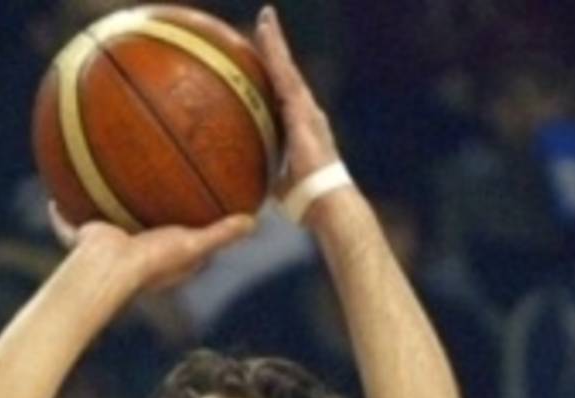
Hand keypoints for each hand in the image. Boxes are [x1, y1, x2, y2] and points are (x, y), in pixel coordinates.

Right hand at [48, 202, 255, 291]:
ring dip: (103, 203)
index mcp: (160, 255)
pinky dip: (62, 210)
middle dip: (144, 207)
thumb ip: (221, 235)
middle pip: (141, 224)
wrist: (108, 270)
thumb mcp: (192, 246)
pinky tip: (59, 185)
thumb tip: (254, 222)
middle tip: (152, 182)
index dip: (187, 223)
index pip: (179, 239)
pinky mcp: (84, 236)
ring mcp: (106, 243)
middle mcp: (133, 250)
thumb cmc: (151, 263)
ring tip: (103, 173)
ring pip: (106, 218)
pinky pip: (71, 218)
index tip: (196, 202)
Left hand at [254, 6, 340, 194]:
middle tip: (266, 23)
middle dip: (277, 49)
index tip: (266, 58)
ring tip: (266, 19)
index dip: (275, 76)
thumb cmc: (306, 202)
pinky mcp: (302, 111)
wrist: (326, 201)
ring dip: (276, 43)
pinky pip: (285, 77)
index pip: (284, 96)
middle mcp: (307, 114)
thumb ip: (269, 177)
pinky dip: (276, 55)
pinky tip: (265, 37)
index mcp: (301, 130)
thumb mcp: (280, 185)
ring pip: (288, 69)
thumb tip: (248, 184)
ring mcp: (307, 110)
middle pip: (287, 75)